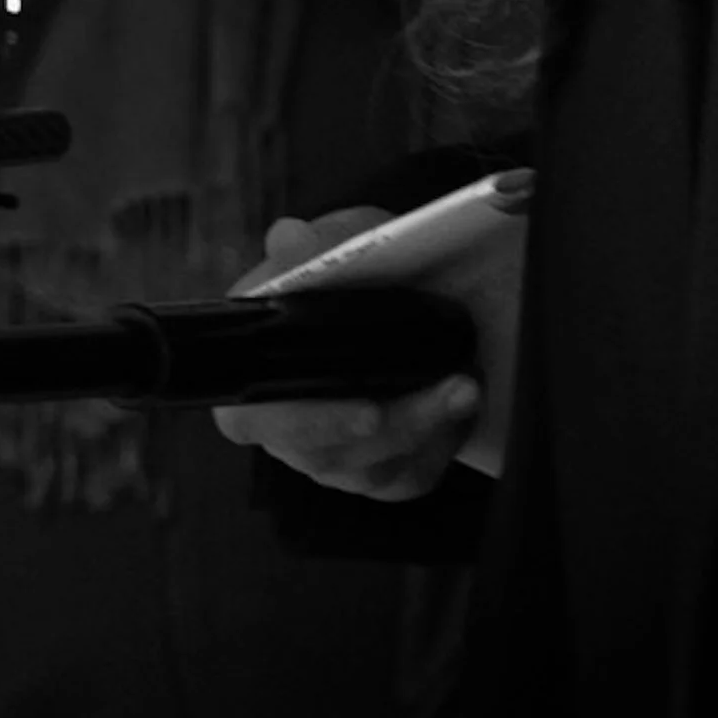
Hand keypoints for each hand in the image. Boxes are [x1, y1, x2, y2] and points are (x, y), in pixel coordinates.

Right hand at [208, 209, 492, 498]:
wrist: (381, 296)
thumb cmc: (345, 272)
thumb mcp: (335, 244)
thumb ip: (313, 244)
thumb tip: (290, 239)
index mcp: (249, 372)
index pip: (250, 418)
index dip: (304, 421)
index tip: (368, 410)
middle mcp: (281, 427)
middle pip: (327, 453)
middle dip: (399, 424)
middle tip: (450, 389)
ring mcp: (328, 455)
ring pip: (372, 470)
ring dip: (428, 430)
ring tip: (468, 387)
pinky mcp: (372, 472)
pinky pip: (405, 478)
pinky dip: (439, 448)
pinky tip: (461, 411)